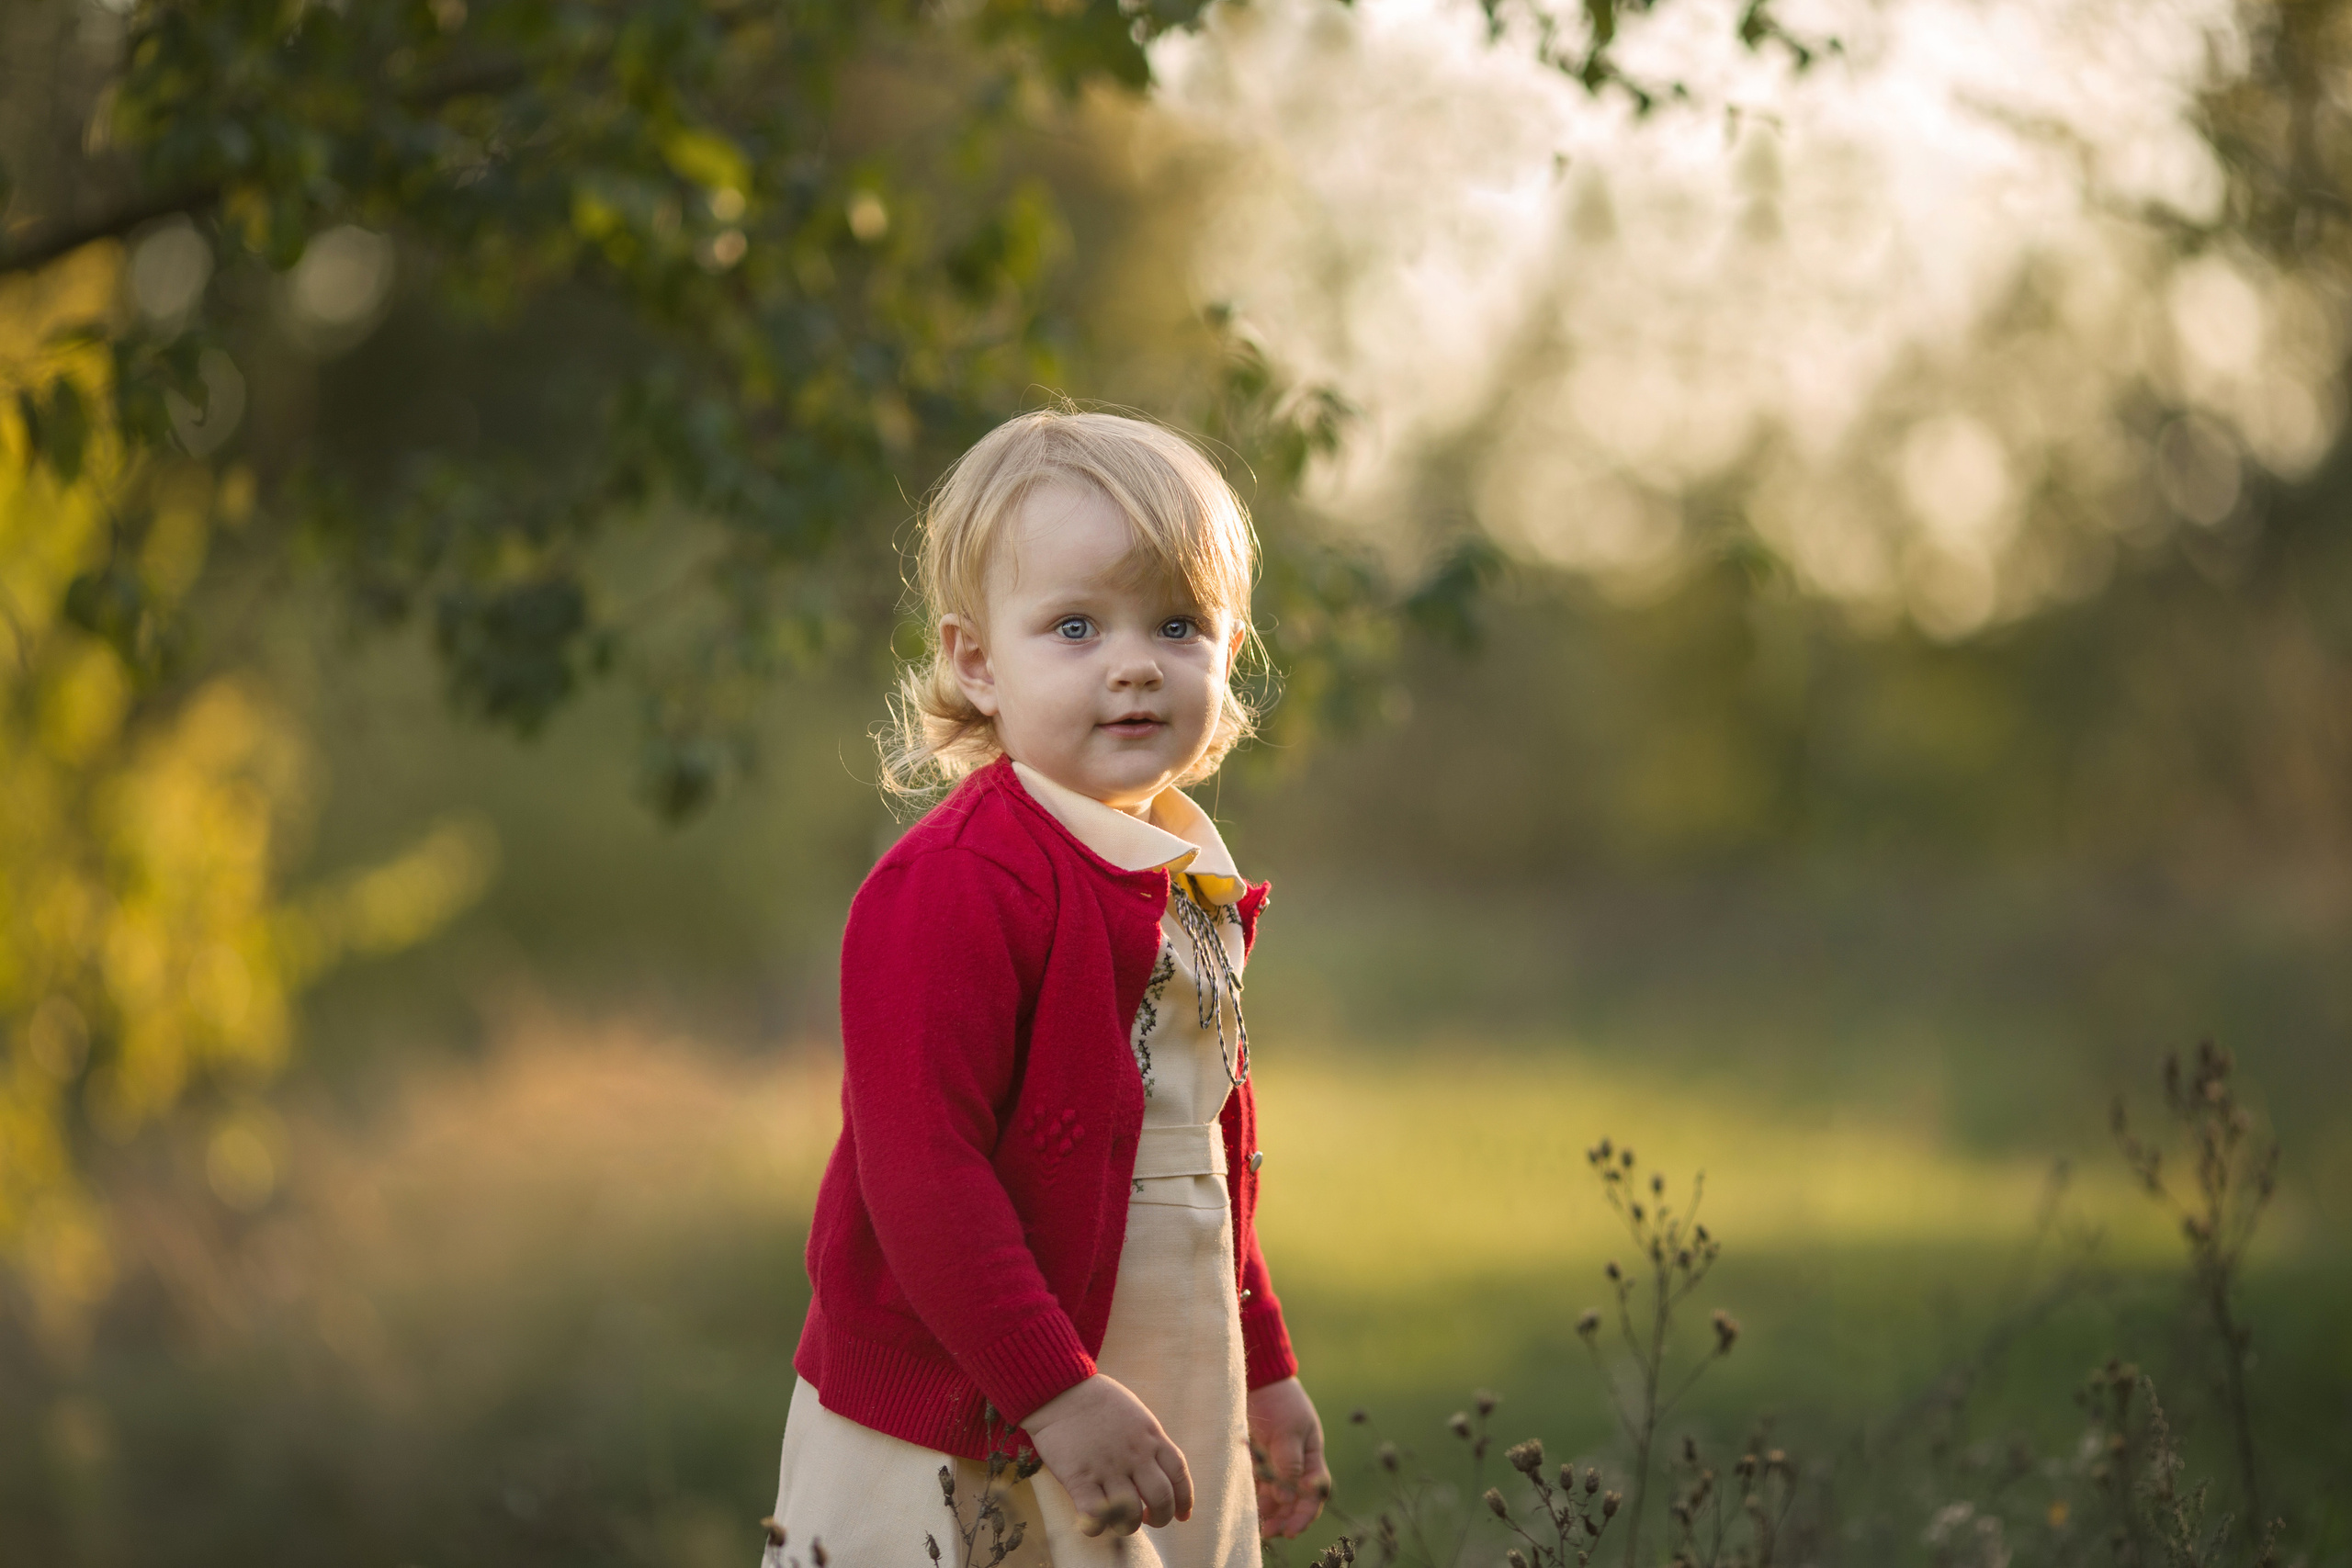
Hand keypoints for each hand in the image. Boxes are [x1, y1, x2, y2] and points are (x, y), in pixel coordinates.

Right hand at [1023, 1374, 1193, 1534]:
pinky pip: (1095, 1516)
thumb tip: (1156, 1472)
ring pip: (1131, 1515)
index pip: (1179, 1475)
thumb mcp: (1136, 1414)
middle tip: (1149, 1519)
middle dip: (1161, 1518)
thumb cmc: (1097, 1401)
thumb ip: (1149, 1441)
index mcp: (1151, 1437)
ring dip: (1129, 1525)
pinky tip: (1094, 1522)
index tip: (1181, 1515)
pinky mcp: (1079, 1478)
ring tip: (1121, 1520)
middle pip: (1162, 1499)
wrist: (1059, 1389)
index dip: (1184, 1500)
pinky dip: (1098, 1527)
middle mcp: (1135, 1455)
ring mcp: (1108, 1468)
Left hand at [1248, 1377, 1329, 1537]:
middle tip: (1269, 1531)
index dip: (1305, 1514)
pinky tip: (1245, 1505)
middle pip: (1294, 1500)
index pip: (1314, 1494)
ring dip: (1268, 1512)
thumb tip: (1287, 1498)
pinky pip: (1256, 1485)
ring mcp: (1274, 1463)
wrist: (1257, 1379)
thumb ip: (1289, 1464)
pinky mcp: (1255, 1460)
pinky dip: (1254, 1497)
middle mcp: (1295, 1464)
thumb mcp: (1289, 1430)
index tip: (1292, 1530)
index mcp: (1312, 1457)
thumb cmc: (1280, 1401)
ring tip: (1256, 1523)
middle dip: (1284, 1519)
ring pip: (1274, 1496)